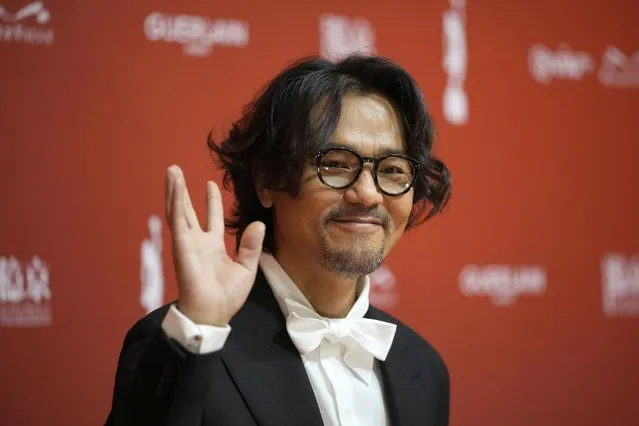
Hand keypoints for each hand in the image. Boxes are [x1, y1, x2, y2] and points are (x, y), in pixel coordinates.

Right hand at [164, 165, 265, 325]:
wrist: (213, 312)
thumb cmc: (227, 295)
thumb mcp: (246, 267)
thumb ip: (251, 245)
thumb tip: (258, 223)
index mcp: (213, 246)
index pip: (211, 218)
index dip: (211, 202)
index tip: (209, 185)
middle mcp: (198, 241)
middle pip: (189, 210)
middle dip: (183, 191)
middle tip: (177, 170)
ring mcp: (187, 242)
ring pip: (178, 211)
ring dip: (174, 190)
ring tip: (172, 171)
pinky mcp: (181, 245)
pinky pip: (177, 220)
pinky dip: (176, 202)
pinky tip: (175, 186)